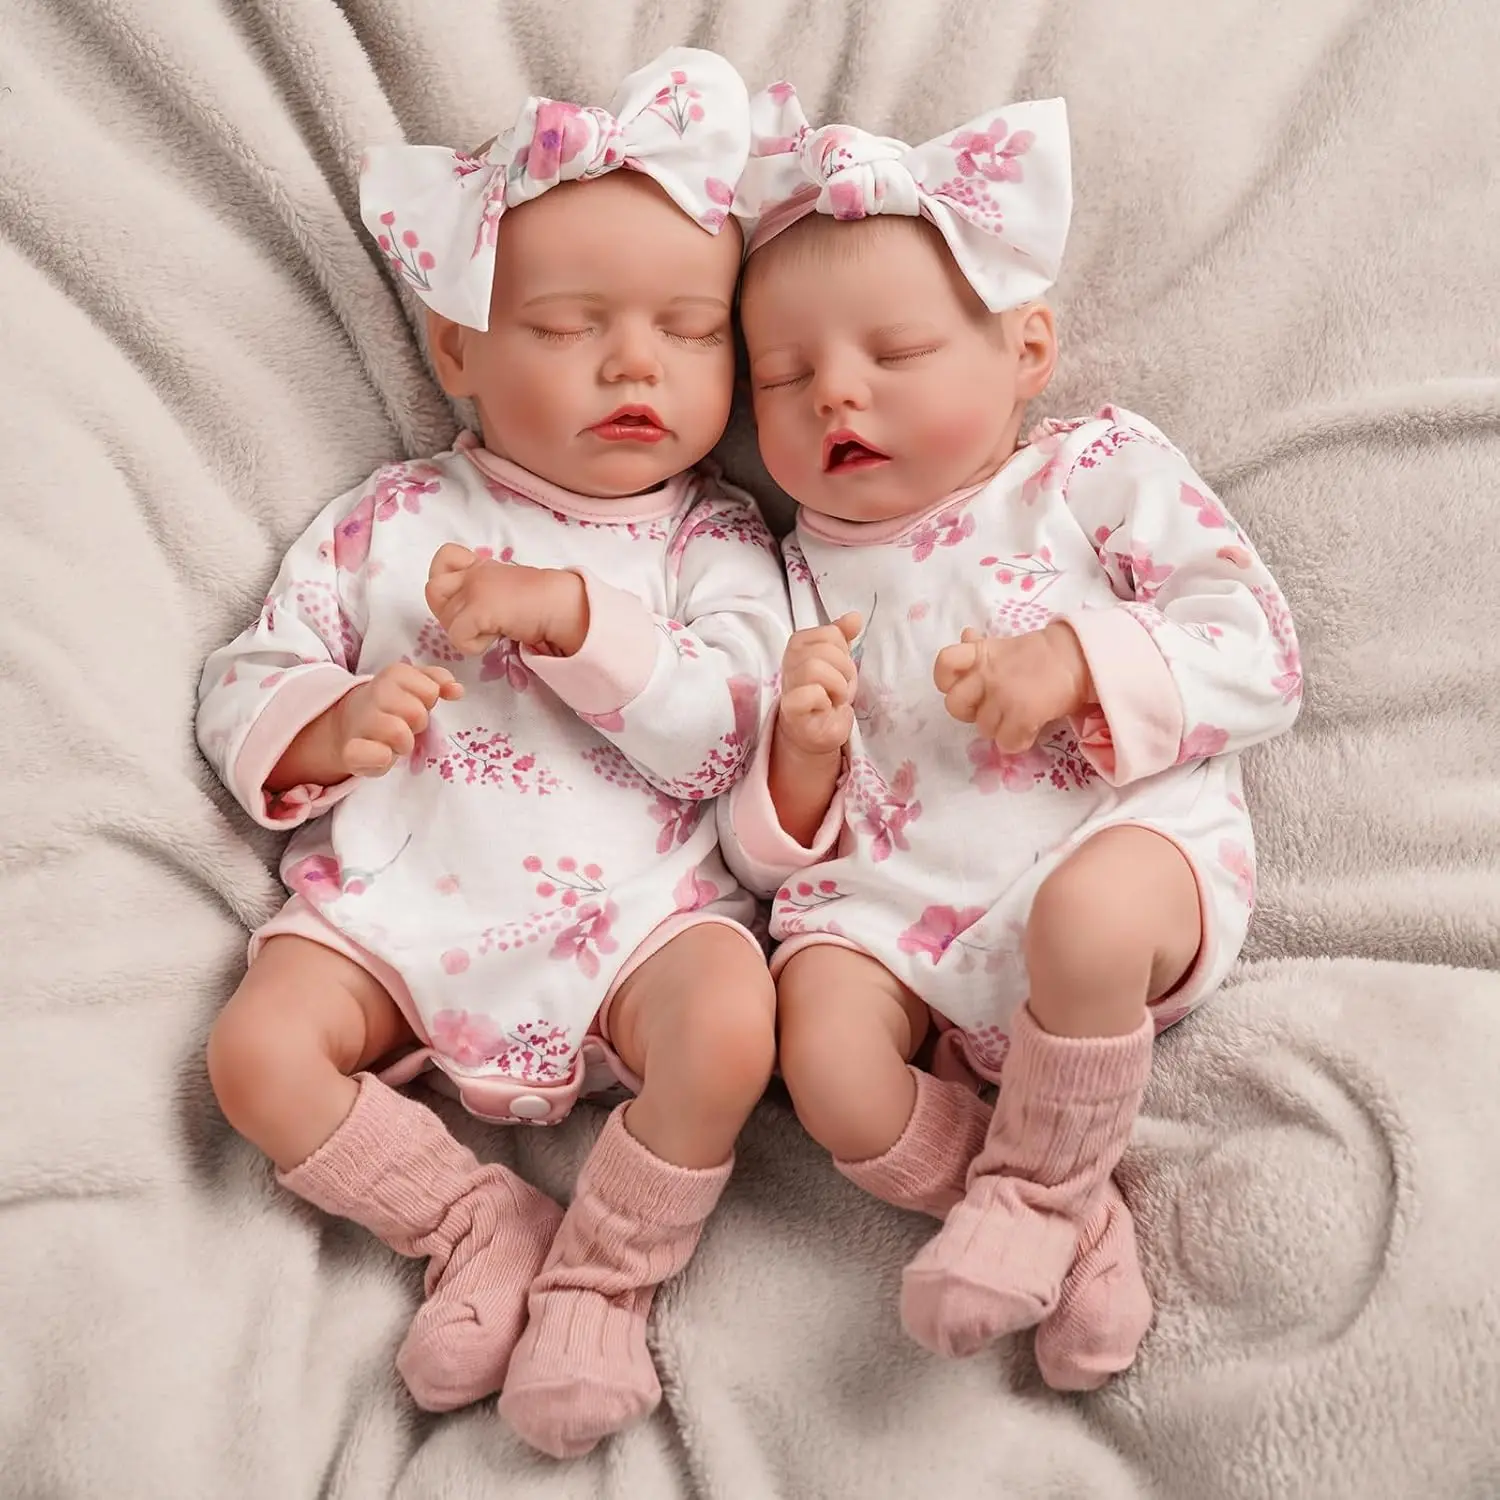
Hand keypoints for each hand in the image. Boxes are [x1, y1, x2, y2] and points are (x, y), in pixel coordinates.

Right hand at [331, 662, 463, 776]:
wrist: (353, 724)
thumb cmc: (393, 705)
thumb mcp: (415, 685)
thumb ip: (437, 680)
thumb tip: (457, 690)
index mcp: (394, 675)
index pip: (431, 691)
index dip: (427, 702)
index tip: (413, 703)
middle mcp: (375, 694)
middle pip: (417, 714)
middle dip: (417, 723)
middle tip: (404, 724)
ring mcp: (361, 722)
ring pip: (399, 734)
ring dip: (404, 743)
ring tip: (394, 740)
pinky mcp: (352, 752)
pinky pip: (376, 755)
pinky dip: (381, 758)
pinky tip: (382, 755)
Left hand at [425, 544, 588, 655]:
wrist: (561, 605)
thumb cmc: (541, 604)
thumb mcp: (505, 589)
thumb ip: (483, 592)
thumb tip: (467, 619)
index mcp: (480, 566)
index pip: (444, 557)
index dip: (446, 579)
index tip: (469, 595)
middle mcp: (473, 572)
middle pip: (433, 591)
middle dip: (448, 611)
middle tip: (477, 619)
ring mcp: (474, 588)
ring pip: (445, 618)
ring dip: (464, 630)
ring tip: (490, 628)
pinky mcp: (478, 608)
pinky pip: (458, 636)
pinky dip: (474, 645)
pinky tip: (496, 636)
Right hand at [776, 612, 860, 757]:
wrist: (818, 730)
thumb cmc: (827, 694)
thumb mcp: (839, 662)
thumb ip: (843, 638)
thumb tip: (855, 617)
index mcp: (800, 645)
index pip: (830, 633)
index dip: (843, 652)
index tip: (840, 671)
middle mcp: (789, 661)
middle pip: (824, 650)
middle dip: (844, 671)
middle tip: (840, 688)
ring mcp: (788, 684)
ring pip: (815, 668)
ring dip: (837, 687)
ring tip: (834, 699)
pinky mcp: (790, 708)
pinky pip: (811, 693)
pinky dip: (825, 701)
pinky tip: (825, 709)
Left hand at [933, 621, 1093, 752]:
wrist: (1077, 658)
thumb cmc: (1039, 656)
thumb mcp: (1003, 646)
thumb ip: (979, 648)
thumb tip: (966, 635)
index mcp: (980, 654)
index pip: (944, 663)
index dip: (947, 680)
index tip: (964, 685)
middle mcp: (986, 673)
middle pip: (955, 705)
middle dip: (971, 712)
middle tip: (993, 708)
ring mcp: (1003, 694)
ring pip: (984, 729)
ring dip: (1000, 728)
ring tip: (1019, 715)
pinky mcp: (1023, 712)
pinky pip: (1006, 743)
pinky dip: (1018, 741)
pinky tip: (1030, 728)